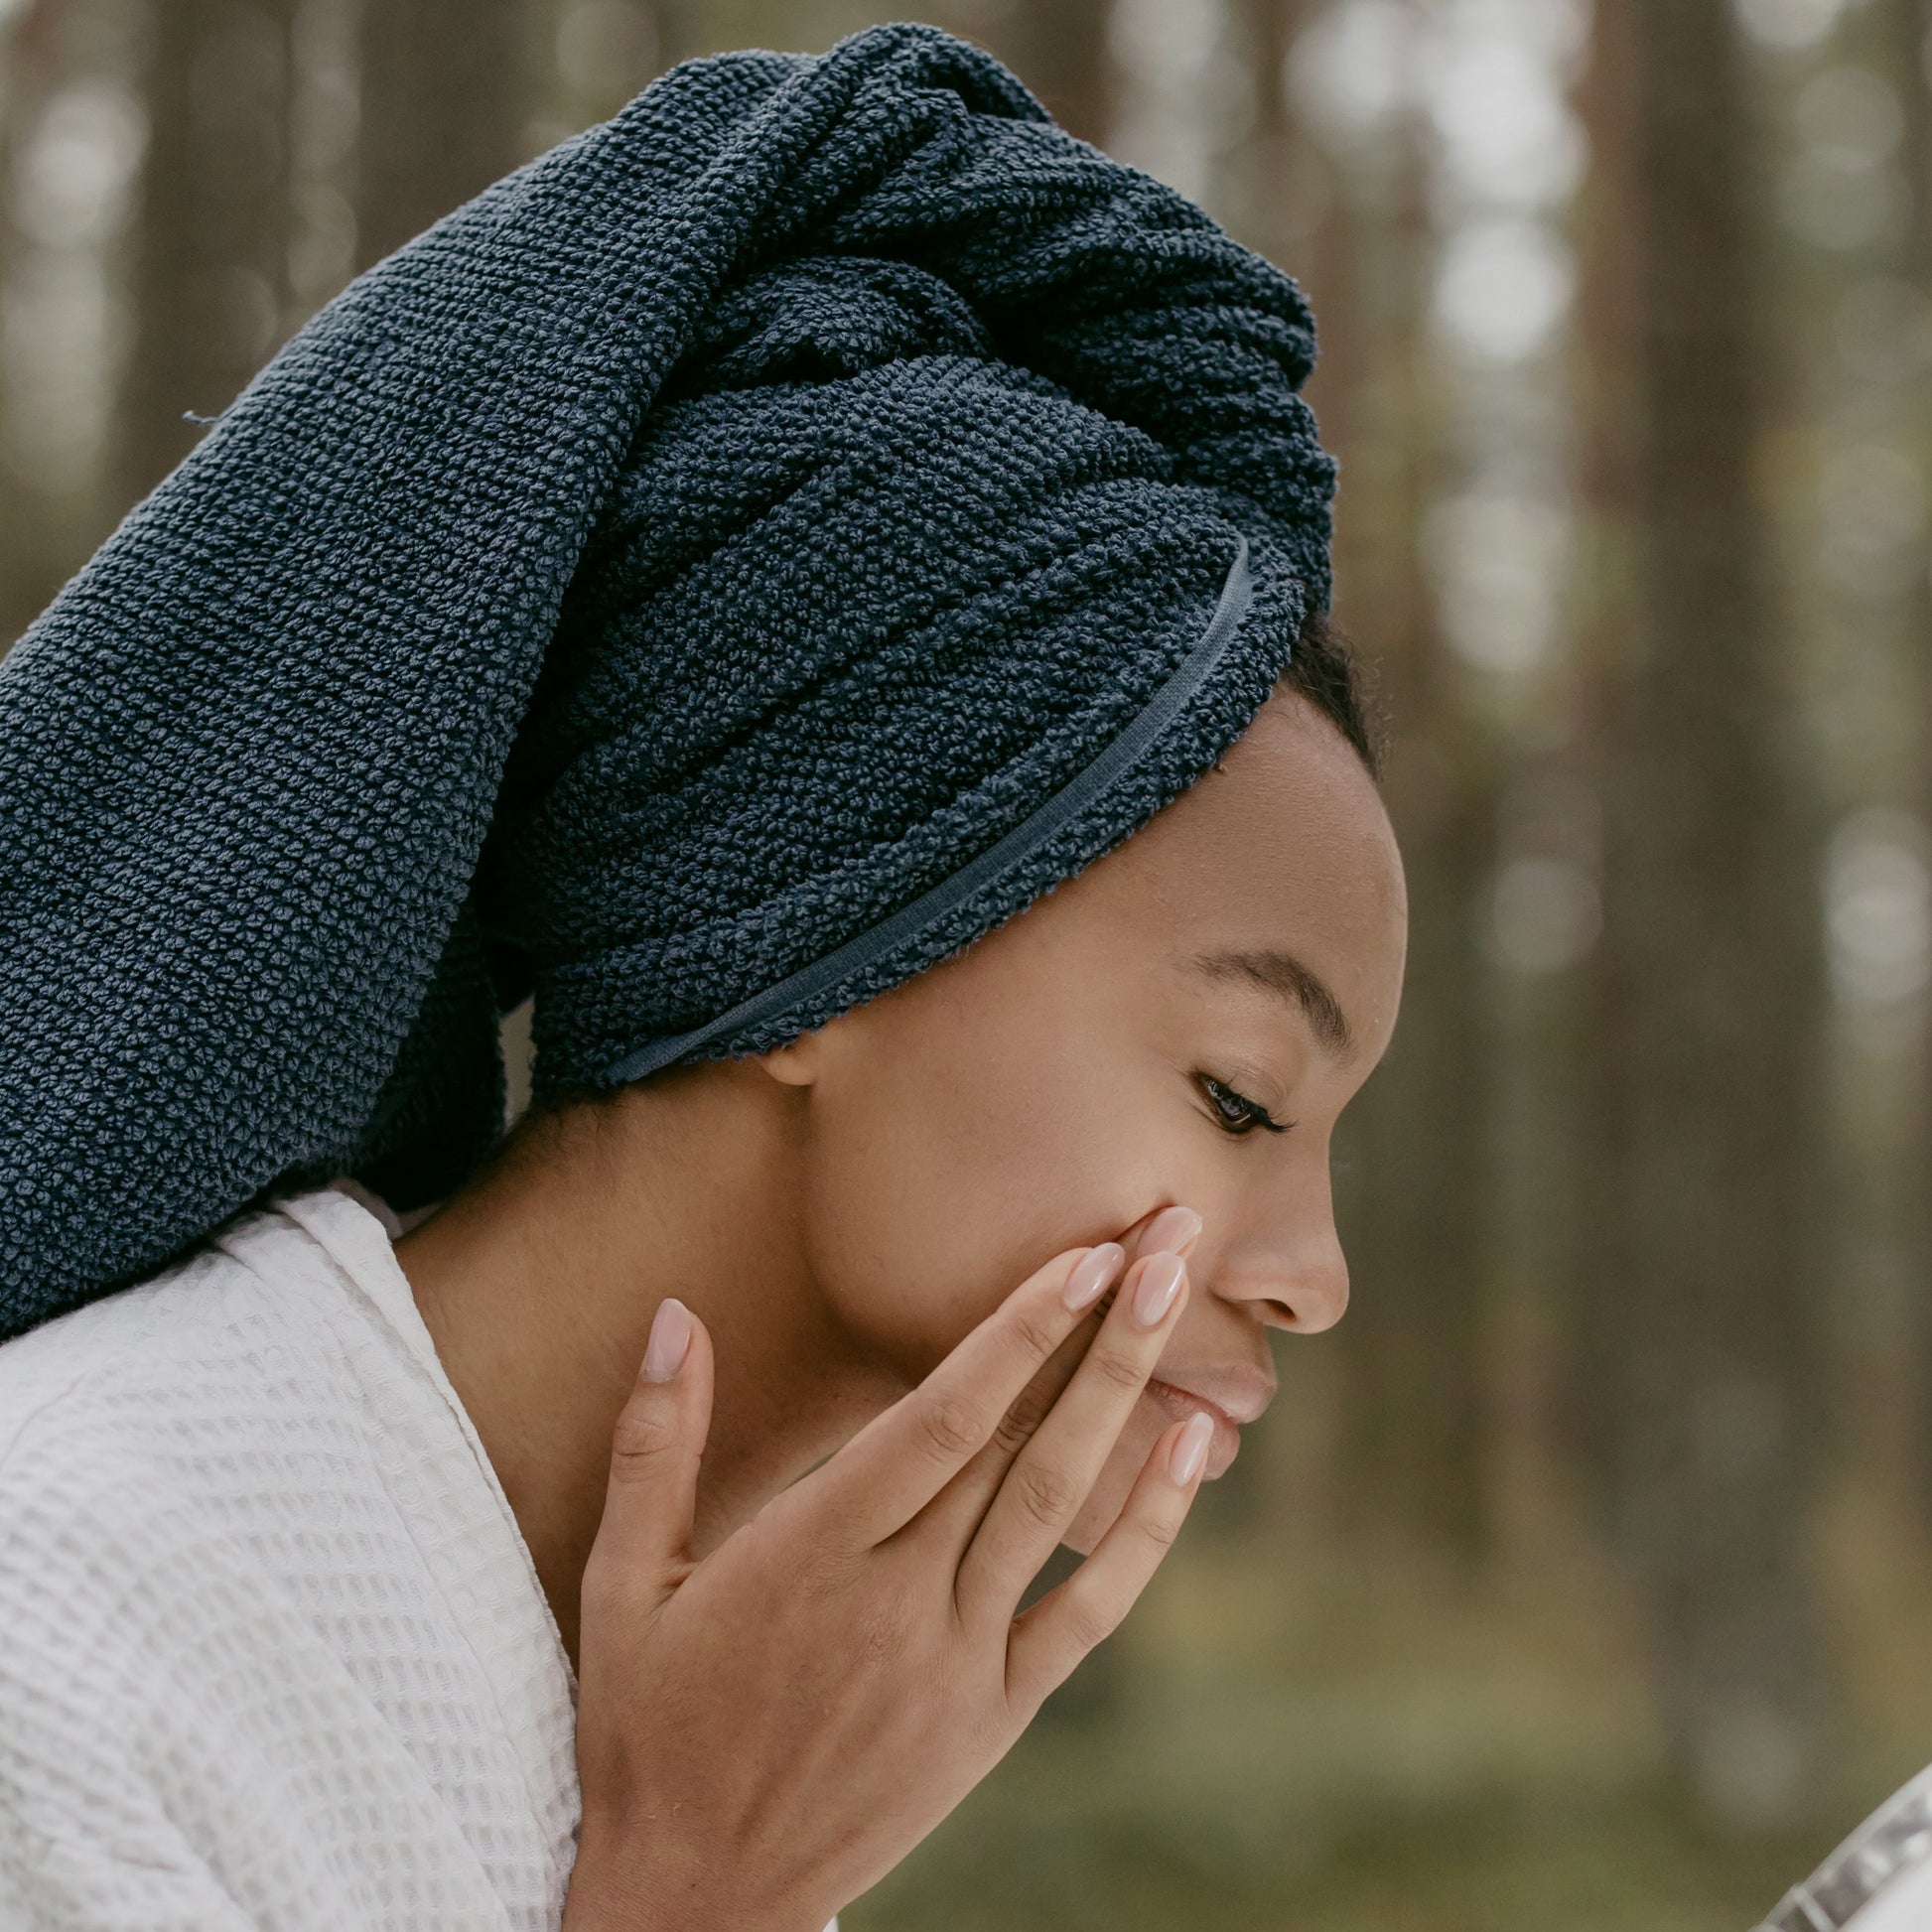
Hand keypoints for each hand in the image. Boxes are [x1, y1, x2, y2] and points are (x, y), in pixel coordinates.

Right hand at [559, 1210, 1214, 1931]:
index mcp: (810, 1554)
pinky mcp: (994, 1713)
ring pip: (1063, 1505)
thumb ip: (655, 1444)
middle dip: (1103, 1328)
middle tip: (1171, 1230)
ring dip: (1129, 1392)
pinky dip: (1146, 1527)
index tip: (1084, 1252)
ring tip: (1185, 1298)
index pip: (940, 1420)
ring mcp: (959, 1658)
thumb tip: (673, 1315)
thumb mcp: (623, 1584)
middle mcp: (900, 1598)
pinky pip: (1088, 1610)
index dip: (1020, 1331)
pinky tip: (1190, 1447)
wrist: (699, 1900)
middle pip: (1022, 1442)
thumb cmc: (649, 1728)